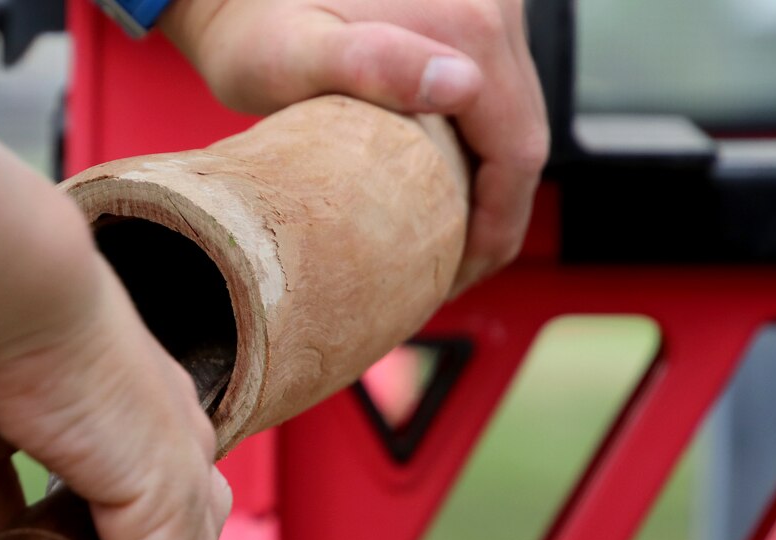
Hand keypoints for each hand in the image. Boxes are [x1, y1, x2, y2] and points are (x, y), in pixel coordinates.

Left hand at [161, 0, 548, 285]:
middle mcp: (493, 9)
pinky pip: (496, 99)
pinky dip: (477, 150)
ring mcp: (487, 10)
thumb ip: (368, 64)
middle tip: (450, 273)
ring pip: (513, 120)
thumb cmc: (252, 25)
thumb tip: (462, 87)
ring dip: (489, 186)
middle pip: (523, 138)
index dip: (495, 229)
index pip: (518, 152)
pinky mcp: (472, 16)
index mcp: (467, 26)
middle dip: (495, 216)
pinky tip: (441, 187)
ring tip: (443, 242)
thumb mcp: (291, 54)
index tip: (457, 276)